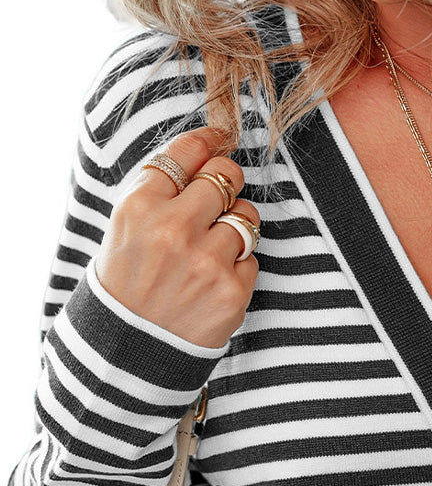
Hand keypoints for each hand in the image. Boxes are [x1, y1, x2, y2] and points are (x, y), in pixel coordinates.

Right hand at [94, 125, 259, 348]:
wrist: (130, 347)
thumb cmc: (128, 279)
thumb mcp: (126, 225)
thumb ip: (161, 188)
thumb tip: (210, 148)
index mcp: (140, 206)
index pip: (187, 152)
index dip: (208, 141)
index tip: (220, 138)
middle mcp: (173, 229)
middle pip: (224, 176)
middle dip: (226, 180)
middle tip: (219, 195)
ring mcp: (205, 262)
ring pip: (247, 216)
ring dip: (238, 223)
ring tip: (215, 243)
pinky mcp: (231, 291)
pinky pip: (252, 258)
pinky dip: (238, 266)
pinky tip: (212, 280)